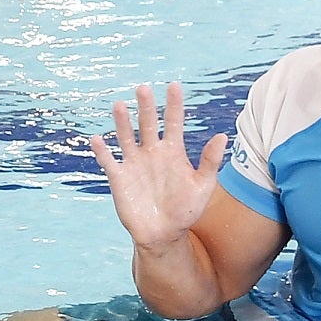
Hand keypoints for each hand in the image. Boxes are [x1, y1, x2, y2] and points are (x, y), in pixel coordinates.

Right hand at [87, 82, 224, 254]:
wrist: (164, 235)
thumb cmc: (186, 210)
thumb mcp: (203, 186)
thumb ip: (210, 161)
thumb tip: (222, 136)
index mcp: (173, 151)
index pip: (174, 121)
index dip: (174, 104)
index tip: (174, 86)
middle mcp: (152, 152)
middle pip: (148, 123)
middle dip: (146, 106)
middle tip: (143, 88)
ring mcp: (134, 163)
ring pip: (126, 136)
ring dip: (122, 122)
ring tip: (118, 105)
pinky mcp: (119, 177)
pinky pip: (109, 161)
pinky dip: (102, 151)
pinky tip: (98, 139)